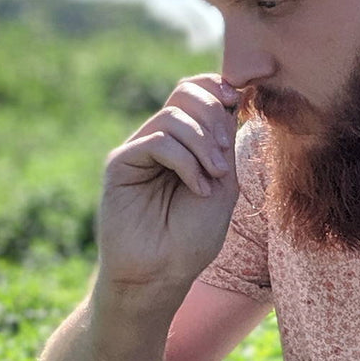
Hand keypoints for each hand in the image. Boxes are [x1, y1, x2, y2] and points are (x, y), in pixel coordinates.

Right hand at [95, 74, 242, 290]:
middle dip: (213, 115)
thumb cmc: (194, 236)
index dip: (218, 86)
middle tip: (225, 153)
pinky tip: (198, 188)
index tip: (239, 98)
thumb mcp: (224, 182)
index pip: (199, 93)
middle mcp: (162, 140)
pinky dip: (186, 162)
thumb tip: (232, 94)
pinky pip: (158, 141)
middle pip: (185, 93)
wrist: (163, 273)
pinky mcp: (120, 163)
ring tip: (216, 176)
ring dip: (203, 143)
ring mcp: (139, 150)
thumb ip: (224, 139)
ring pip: (174, 116)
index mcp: (188, 142)